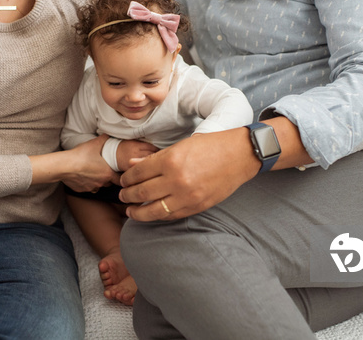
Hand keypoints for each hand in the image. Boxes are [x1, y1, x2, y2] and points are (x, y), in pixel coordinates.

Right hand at [59, 135, 119, 192]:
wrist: (65, 166)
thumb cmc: (82, 155)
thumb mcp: (95, 143)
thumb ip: (105, 139)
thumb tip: (110, 135)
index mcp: (108, 173)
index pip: (121, 179)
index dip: (121, 175)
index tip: (118, 171)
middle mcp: (101, 183)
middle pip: (110, 183)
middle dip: (109, 177)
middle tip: (105, 168)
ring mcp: (91, 187)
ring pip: (98, 186)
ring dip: (98, 180)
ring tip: (93, 171)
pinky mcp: (82, 189)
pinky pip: (87, 187)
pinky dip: (87, 182)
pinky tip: (83, 175)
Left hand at [118, 128, 259, 220]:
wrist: (239, 156)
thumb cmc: (211, 146)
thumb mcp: (180, 146)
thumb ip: (154, 158)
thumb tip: (132, 165)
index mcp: (170, 160)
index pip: (138, 173)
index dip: (126, 178)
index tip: (123, 180)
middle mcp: (176, 180)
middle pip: (141, 192)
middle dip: (127, 195)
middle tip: (122, 195)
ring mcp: (187, 196)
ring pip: (153, 210)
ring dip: (137, 211)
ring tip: (130, 210)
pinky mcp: (196, 206)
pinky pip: (170, 216)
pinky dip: (157, 216)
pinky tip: (151, 213)